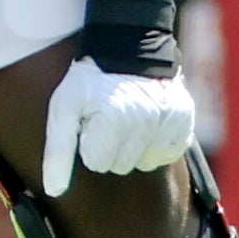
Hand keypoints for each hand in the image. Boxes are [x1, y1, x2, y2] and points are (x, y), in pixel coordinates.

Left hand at [41, 56, 194, 197]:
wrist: (128, 46)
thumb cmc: (89, 81)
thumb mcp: (63, 108)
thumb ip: (58, 150)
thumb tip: (54, 191)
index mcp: (115, 119)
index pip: (96, 163)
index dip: (88, 142)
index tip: (89, 119)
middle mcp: (147, 122)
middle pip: (120, 166)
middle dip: (109, 146)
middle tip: (107, 116)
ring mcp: (169, 123)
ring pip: (143, 163)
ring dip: (131, 146)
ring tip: (126, 116)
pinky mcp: (184, 123)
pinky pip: (165, 155)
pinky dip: (153, 144)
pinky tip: (146, 122)